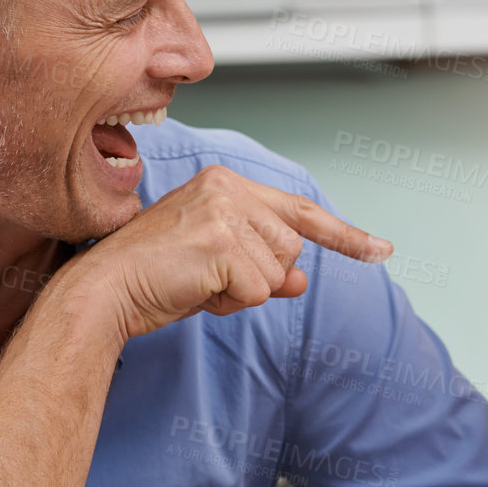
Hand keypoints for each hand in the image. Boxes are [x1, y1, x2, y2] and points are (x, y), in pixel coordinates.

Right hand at [67, 165, 391, 341]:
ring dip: (245, 291)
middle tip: (209, 279)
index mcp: (225, 183)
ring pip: (278, 272)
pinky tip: (194, 290)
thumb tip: (300, 281)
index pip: (300, 210)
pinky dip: (230, 304)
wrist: (105, 291)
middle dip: (261, 277)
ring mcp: (224, 212)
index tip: (382, 251)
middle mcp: (227, 187)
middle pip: (291, 249)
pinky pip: (258, 292)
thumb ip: (264, 268)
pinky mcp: (221, 243)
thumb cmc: (154, 277)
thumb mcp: (219, 269)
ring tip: (198, 283)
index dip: (345, 236)